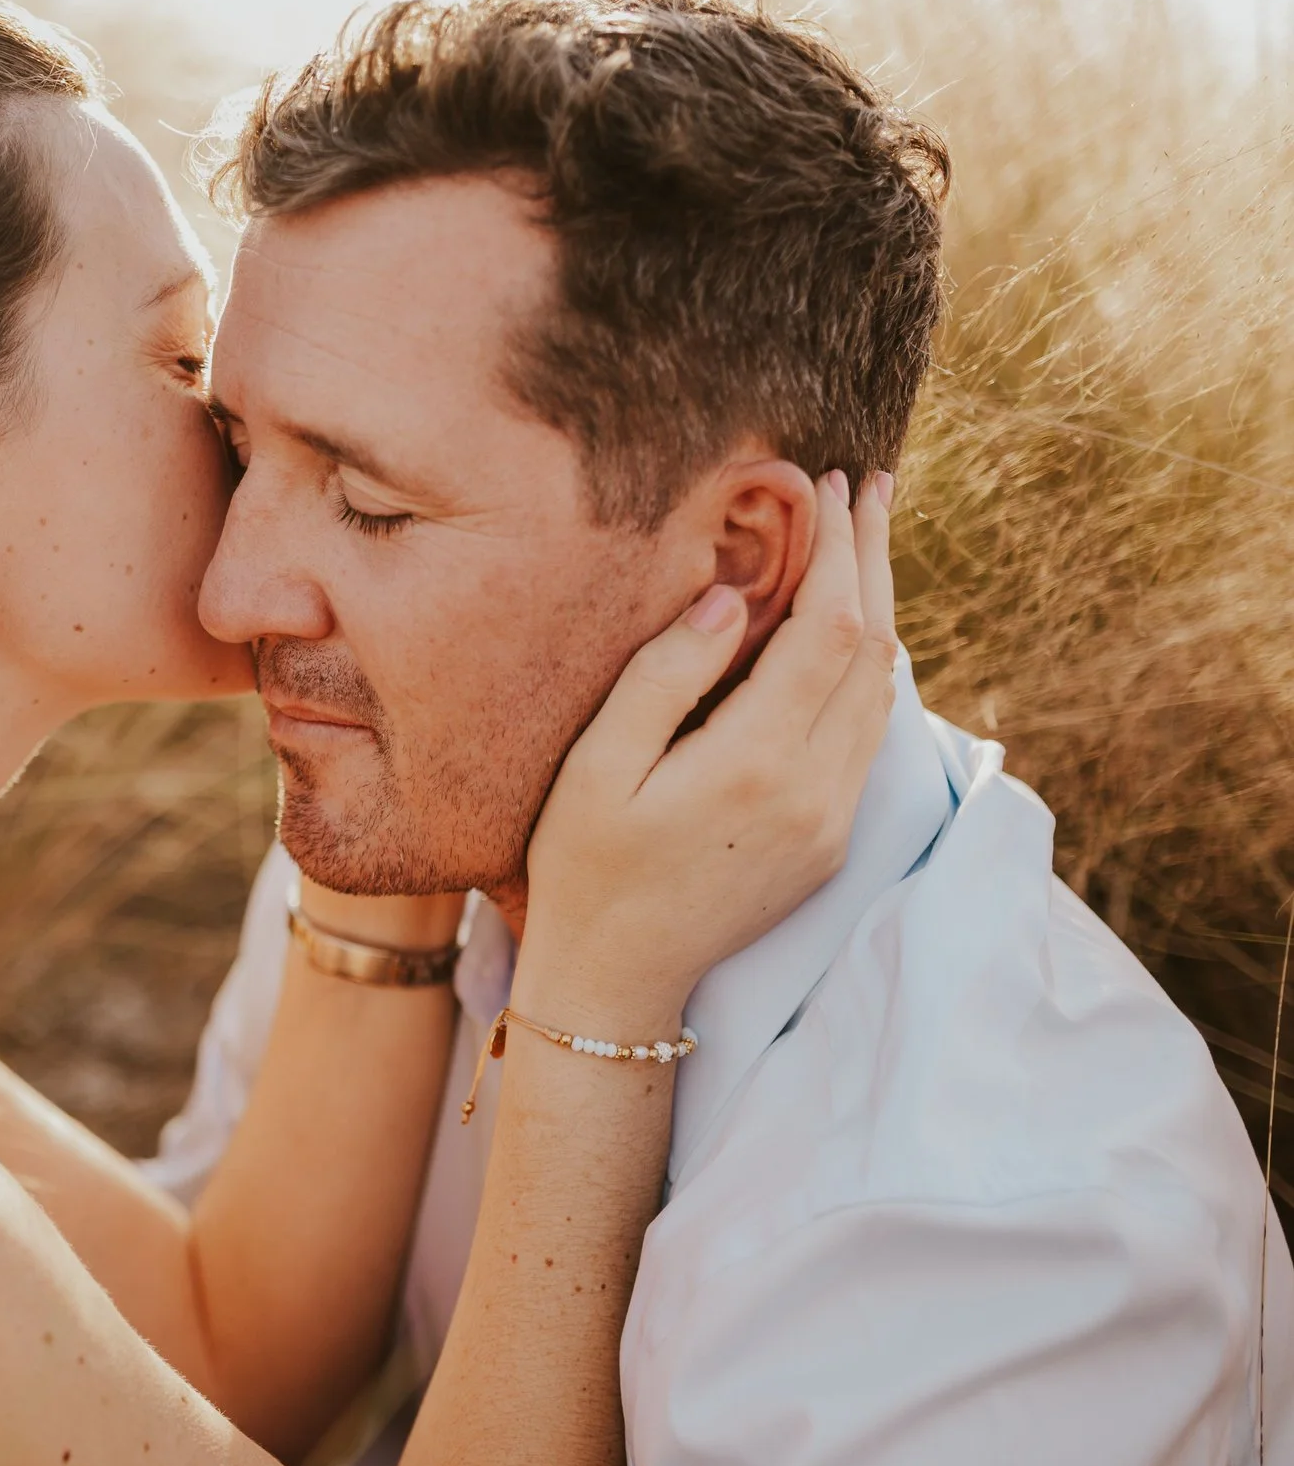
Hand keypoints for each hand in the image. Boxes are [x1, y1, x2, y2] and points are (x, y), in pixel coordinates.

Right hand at [514, 471, 899, 1032]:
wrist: (617, 978)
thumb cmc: (584, 866)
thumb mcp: (597, 766)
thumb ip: (663, 677)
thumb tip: (729, 599)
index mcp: (755, 765)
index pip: (828, 629)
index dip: (838, 552)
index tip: (833, 488)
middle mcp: (813, 792)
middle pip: (874, 650)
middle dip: (874, 561)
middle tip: (874, 489)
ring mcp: (832, 821)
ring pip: (883, 692)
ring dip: (878, 610)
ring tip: (865, 546)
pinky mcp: (831, 841)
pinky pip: (868, 733)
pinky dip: (866, 667)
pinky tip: (846, 635)